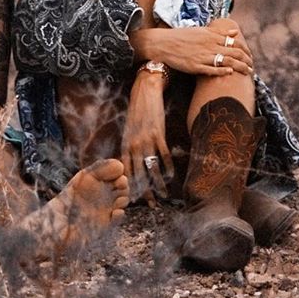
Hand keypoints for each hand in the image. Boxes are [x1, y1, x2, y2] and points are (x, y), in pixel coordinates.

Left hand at [121, 72, 172, 204]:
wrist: (145, 92)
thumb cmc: (137, 112)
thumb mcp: (129, 131)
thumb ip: (130, 147)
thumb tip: (133, 164)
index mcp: (126, 145)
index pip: (127, 172)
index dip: (131, 186)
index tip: (135, 200)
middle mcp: (134, 145)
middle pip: (139, 174)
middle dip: (146, 191)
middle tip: (152, 205)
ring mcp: (146, 140)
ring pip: (152, 168)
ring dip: (159, 183)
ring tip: (165, 195)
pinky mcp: (158, 134)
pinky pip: (164, 155)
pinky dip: (169, 166)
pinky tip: (172, 175)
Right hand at [148, 19, 252, 76]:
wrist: (164, 44)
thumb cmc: (182, 36)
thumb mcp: (202, 30)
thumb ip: (219, 32)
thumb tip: (235, 31)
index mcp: (211, 36)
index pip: (235, 42)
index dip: (245, 50)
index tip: (250, 56)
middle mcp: (209, 45)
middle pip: (234, 53)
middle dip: (246, 60)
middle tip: (251, 66)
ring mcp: (203, 56)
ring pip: (226, 62)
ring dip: (239, 67)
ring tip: (247, 72)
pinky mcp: (196, 66)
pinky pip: (212, 70)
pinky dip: (222, 71)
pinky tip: (230, 73)